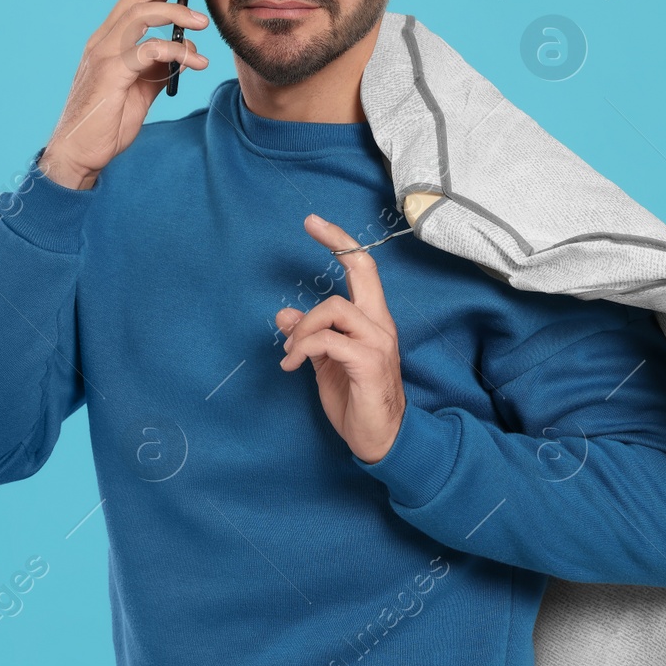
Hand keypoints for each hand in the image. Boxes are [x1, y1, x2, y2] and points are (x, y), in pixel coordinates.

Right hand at [38, 0, 209, 188]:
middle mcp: (103, 40)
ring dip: (176, 13)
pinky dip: (175, 51)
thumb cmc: (108, 121)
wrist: (80, 153)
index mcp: (108, 41)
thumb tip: (185, 46)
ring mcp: (104, 55)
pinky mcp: (111, 73)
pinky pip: (146, 50)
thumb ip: (158, 65)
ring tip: (203, 23)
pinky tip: (195, 62)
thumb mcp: (141, 88)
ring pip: (141, 15)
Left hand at [275, 214, 406, 462]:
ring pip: (334, 308)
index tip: (315, 223)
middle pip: (363, 271)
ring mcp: (377, 343)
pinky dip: (303, 348)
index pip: (363, 271)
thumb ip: (309, 337)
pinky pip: (328, 341)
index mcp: (372, 321)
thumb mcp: (324, 364)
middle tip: (309, 225)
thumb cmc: (356, 401)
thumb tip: (284, 314)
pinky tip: (291, 365)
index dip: (341, 244)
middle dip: (337, 244)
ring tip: (289, 352)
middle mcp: (379, 325)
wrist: (381, 441)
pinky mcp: (367, 364)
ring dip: (303, 327)